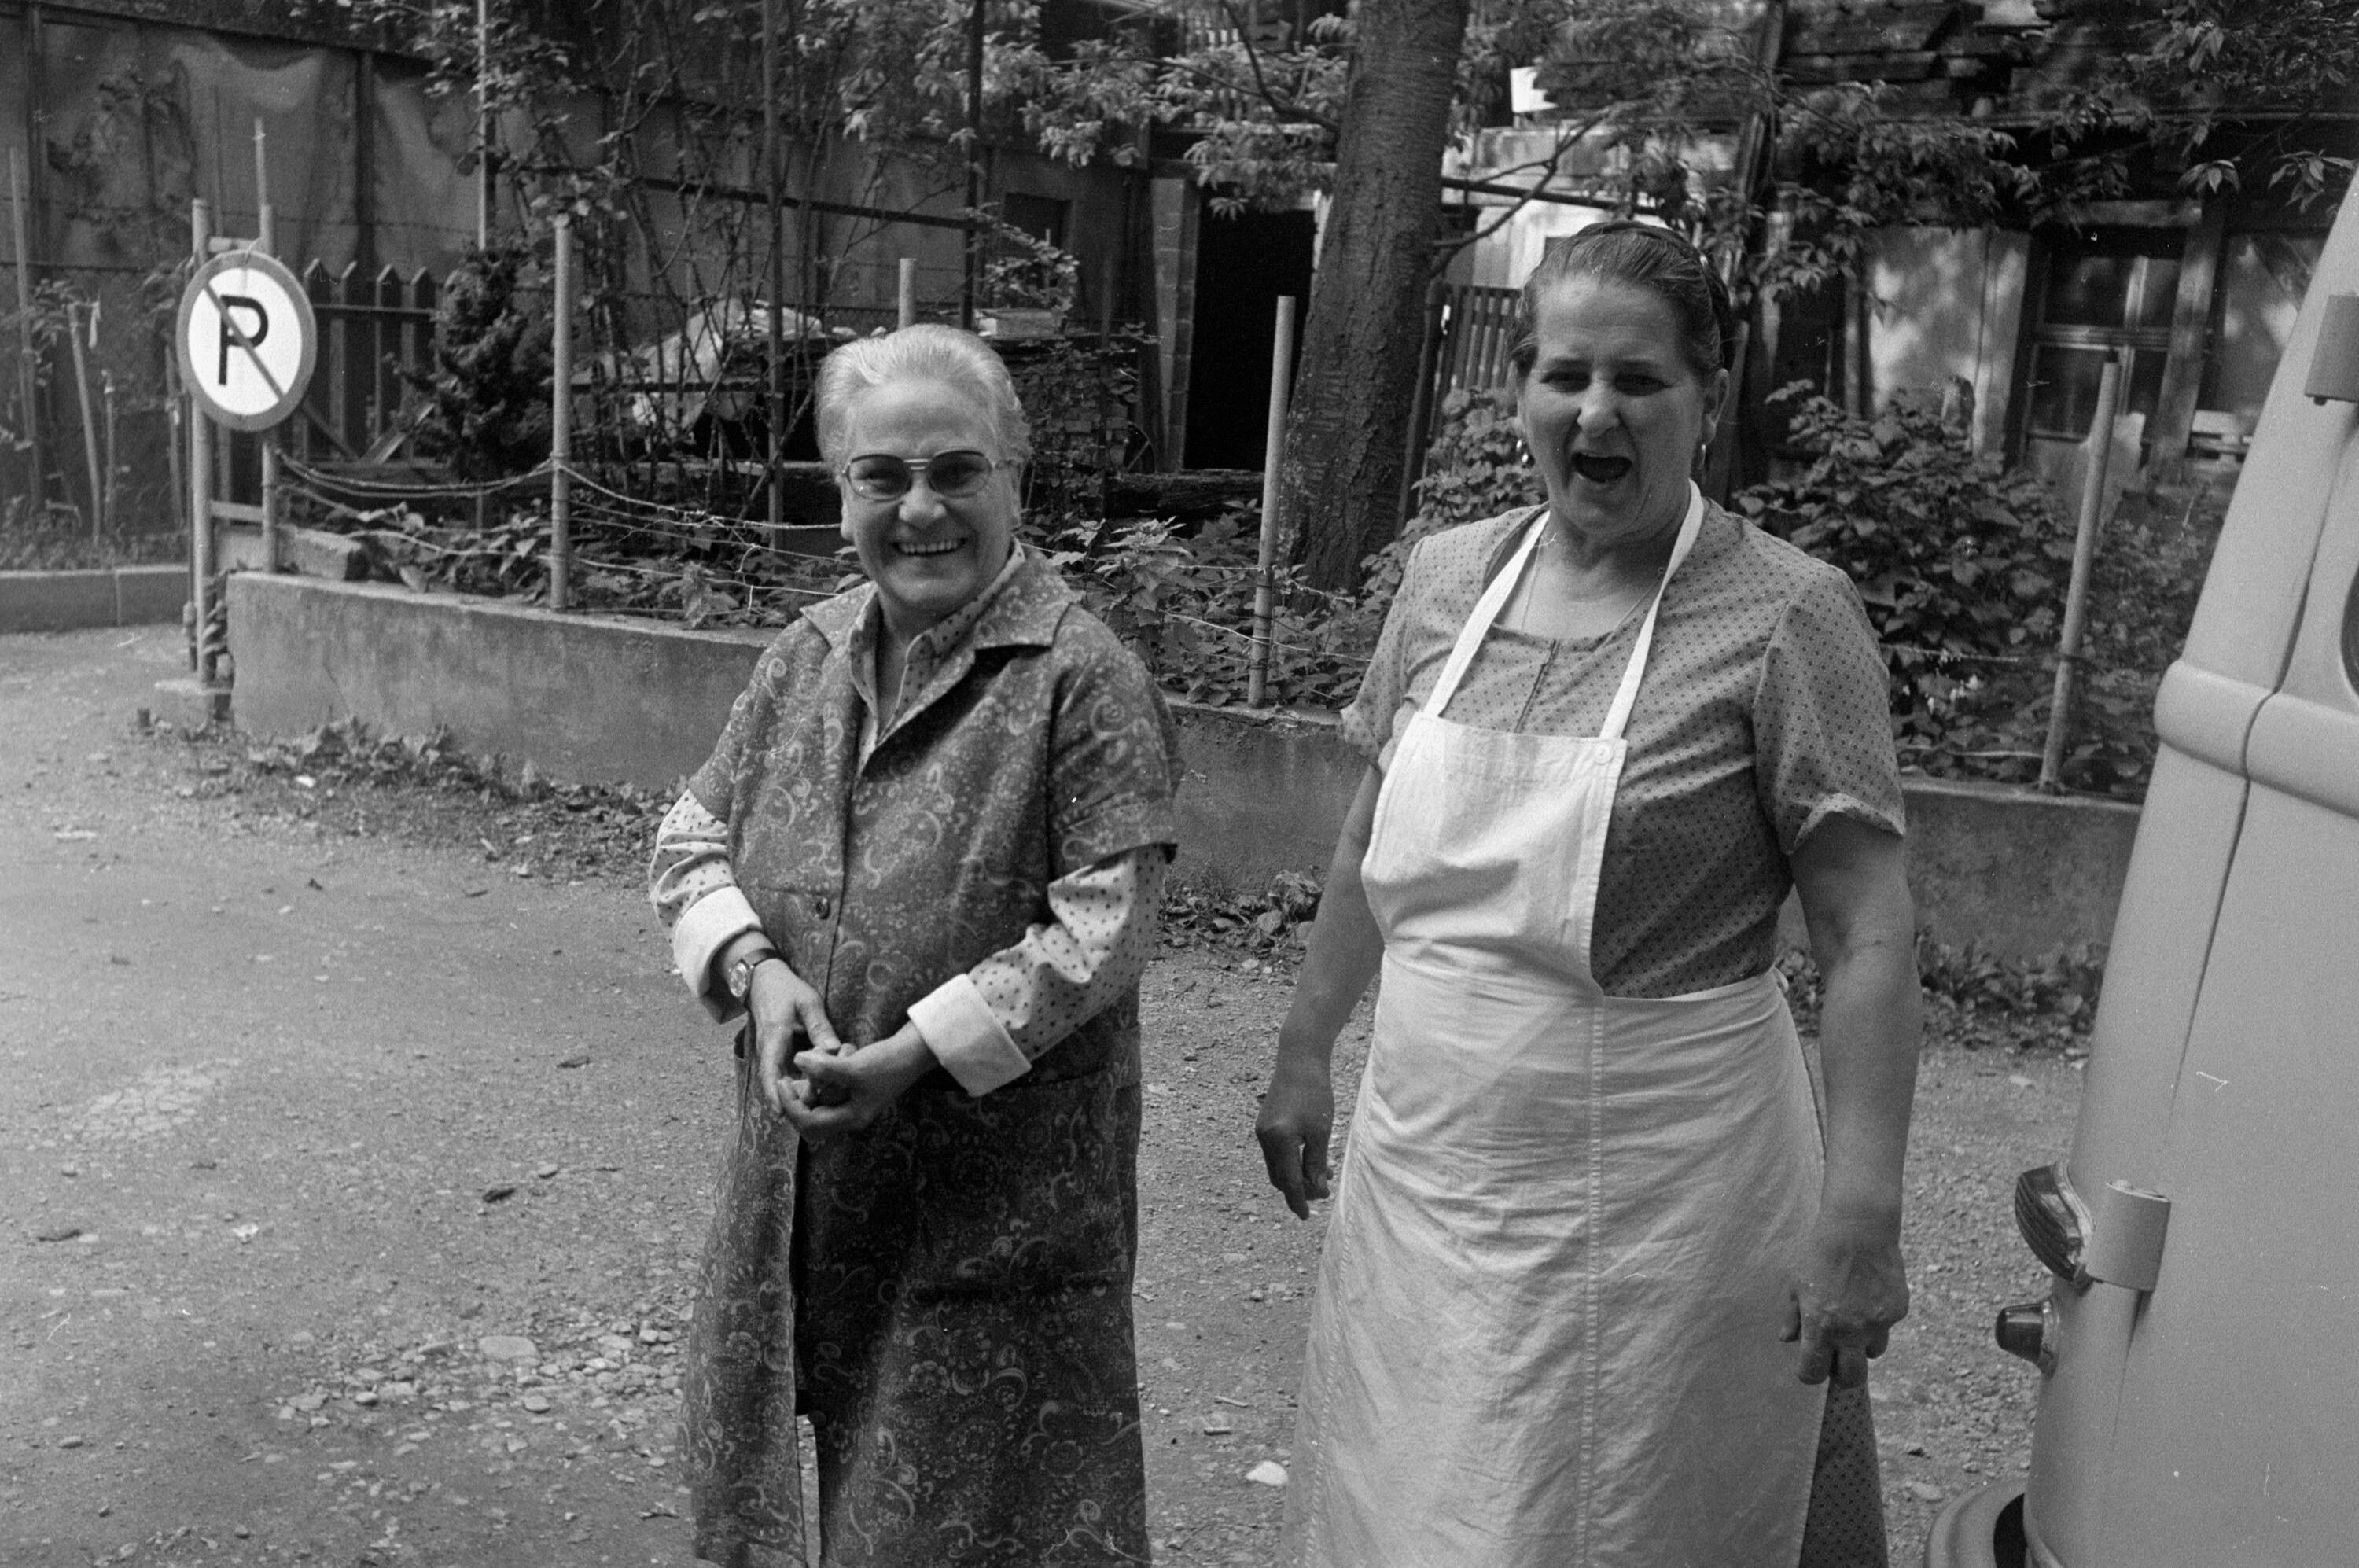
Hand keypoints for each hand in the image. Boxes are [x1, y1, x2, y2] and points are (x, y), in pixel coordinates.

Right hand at [749, 959, 843, 1117]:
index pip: (770, 1072)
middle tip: (819, 1108)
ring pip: (782, 1082)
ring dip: (799, 1092)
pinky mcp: (776, 1056)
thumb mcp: (808, 1003)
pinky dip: (800, 1083)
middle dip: (795, 1098)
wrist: (764, 980)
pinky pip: (785, 1075)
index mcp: (772, 1038)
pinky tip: (819, 1087)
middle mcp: (767, 1051)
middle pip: (777, 1084)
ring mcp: (770, 1055)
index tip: (783, 1113)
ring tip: (822, 1101)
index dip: (775, 1094)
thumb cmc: (787, 989)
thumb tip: (833, 1051)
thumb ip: (820, 1027)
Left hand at [780, 1026, 936, 1142]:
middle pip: (811, 1117)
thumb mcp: (853, 1065)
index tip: (782, 1081)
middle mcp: (850, 1114)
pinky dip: (829, 1069)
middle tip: (794, 1075)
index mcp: (851, 1118)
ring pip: (820, 1097)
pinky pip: (831, 1084)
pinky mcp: (856, 1087)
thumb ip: (823, 1068)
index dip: (791, 1104)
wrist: (917, 1050)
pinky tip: (843, 1052)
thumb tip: (795, 1061)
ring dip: (817, 1078)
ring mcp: (853, 1101)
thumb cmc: (889, 1061)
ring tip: (828, 1055)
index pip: (808, 1123)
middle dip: (801, 1095)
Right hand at [1255, 1053, 1335, 1219]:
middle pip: (1279, 1177)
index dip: (1298, 1201)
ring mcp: (1262, 1131)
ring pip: (1278, 1166)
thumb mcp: (1321, 1130)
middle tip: (1324, 1191)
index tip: (1306, 1217)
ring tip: (1323, 1173)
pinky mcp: (1264, 1125)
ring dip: (1296, 1174)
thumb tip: (1316, 1189)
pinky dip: (1291, 1160)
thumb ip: (1316, 1162)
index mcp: (1278, 1140)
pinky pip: (1276, 1152)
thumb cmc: (1314, 1092)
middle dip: (1299, 1189)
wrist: (1299, 1060)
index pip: (1288, 1181)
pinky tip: (1311, 1156)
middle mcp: (1265, 1138)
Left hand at [1783, 1208, 1909, 1386]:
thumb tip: (1787, 1339)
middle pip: (1851, 1378)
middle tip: (1836, 1359)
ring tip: (1853, 1319)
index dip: (1810, 1373)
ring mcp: (1878, 1323)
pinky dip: (1878, 1320)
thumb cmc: (1819, 1252)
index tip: (1810, 1365)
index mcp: (1821, 1327)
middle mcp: (1851, 1331)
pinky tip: (1869, 1295)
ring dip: (1862, 1345)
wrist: (1859, 1228)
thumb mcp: (1795, 1283)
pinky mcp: (1897, 1311)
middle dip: (1842, 1374)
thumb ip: (1792, 1316)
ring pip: (1873, 1352)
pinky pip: (1886, 1327)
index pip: (1814, 1372)